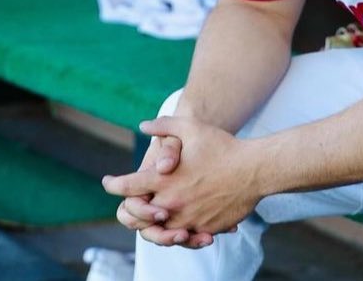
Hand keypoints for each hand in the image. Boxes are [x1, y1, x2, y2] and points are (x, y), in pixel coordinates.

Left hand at [104, 116, 260, 238]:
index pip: (127, 187)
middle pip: (137, 215)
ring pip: (159, 229)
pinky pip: (184, 236)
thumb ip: (164, 126)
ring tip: (155, 214)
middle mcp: (171, 202)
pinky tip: (180, 221)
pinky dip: (178, 230)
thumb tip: (143, 126)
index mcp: (164, 179)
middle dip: (131, 208)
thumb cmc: (223, 146)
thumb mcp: (191, 128)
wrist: (254, 170)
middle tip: (132, 201)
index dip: (113, 184)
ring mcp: (188, 218)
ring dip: (153, 222)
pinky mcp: (204, 228)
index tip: (108, 182)